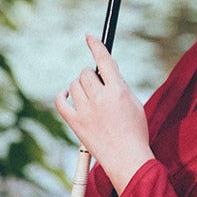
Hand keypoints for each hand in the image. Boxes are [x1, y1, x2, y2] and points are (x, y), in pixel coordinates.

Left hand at [55, 34, 154, 193]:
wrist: (128, 159)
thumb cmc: (135, 132)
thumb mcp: (135, 104)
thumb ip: (120, 86)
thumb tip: (105, 73)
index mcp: (118, 91)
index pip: (104, 60)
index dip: (95, 45)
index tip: (89, 36)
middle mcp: (100, 98)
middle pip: (85, 73)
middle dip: (90, 76)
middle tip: (98, 87)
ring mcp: (86, 110)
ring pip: (74, 85)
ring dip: (80, 87)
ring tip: (90, 99)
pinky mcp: (75, 122)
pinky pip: (60, 101)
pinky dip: (62, 95)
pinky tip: (67, 95)